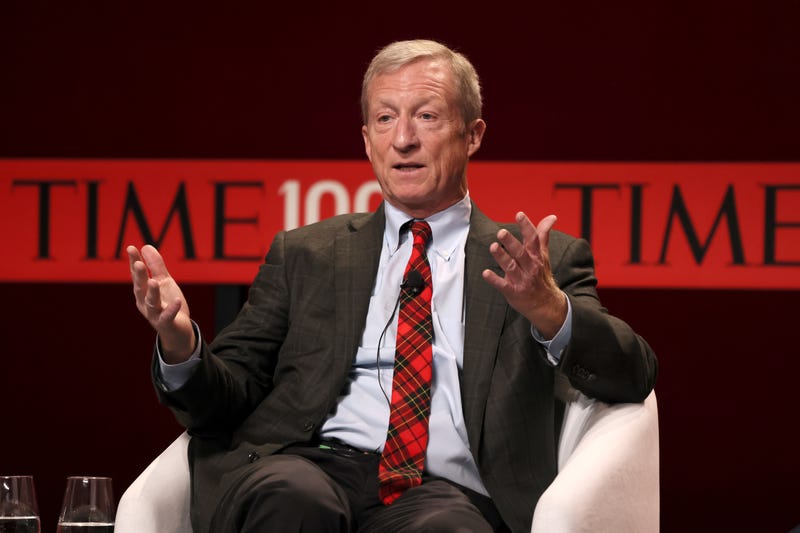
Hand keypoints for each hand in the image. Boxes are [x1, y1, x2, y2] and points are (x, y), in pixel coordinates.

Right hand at [127, 244, 194, 362]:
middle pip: (141, 288)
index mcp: (143, 291)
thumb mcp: (164, 282)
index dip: (134, 262)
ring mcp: (155, 314)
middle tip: (139, 264)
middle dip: (139, 276)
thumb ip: (156, 266)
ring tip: (153, 281)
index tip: (131, 248)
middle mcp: (145, 302)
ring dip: (152, 293)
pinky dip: (171, 309)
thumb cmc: (168, 304)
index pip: (137, 275)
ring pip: (151, 303)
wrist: (178, 330)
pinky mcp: (166, 323)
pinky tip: (177, 301)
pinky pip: (168, 316)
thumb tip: (146, 246)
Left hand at [482, 212, 566, 338]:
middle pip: (521, 253)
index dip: (526, 226)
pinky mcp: (513, 292)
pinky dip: (494, 280)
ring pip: (511, 267)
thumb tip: (552, 217)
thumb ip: (543, 235)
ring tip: (493, 247)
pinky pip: (503, 285)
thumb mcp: (544, 255)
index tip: (519, 214)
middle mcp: (530, 267)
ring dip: (502, 257)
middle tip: (501, 232)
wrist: (546, 304)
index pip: (533, 239)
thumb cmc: (541, 276)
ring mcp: (522, 280)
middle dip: (511, 242)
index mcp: (536, 256)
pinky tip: (486, 273)